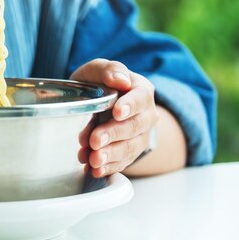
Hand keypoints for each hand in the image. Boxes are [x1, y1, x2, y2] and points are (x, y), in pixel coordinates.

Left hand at [71, 58, 158, 176]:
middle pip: (134, 126)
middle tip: (95, 141)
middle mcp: (146, 115)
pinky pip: (122, 163)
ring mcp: (139, 136)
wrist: (95, 104)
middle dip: (113, 134)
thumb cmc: (97, 84)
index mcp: (141, 90)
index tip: (116, 112)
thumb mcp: (97, 70)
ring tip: (93, 159)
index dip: (129, 106)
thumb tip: (120, 80)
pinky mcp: (129, 153)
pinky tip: (94, 170)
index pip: (140, 98)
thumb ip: (108, 70)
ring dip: (110, 155)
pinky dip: (108, 167)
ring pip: (129, 148)